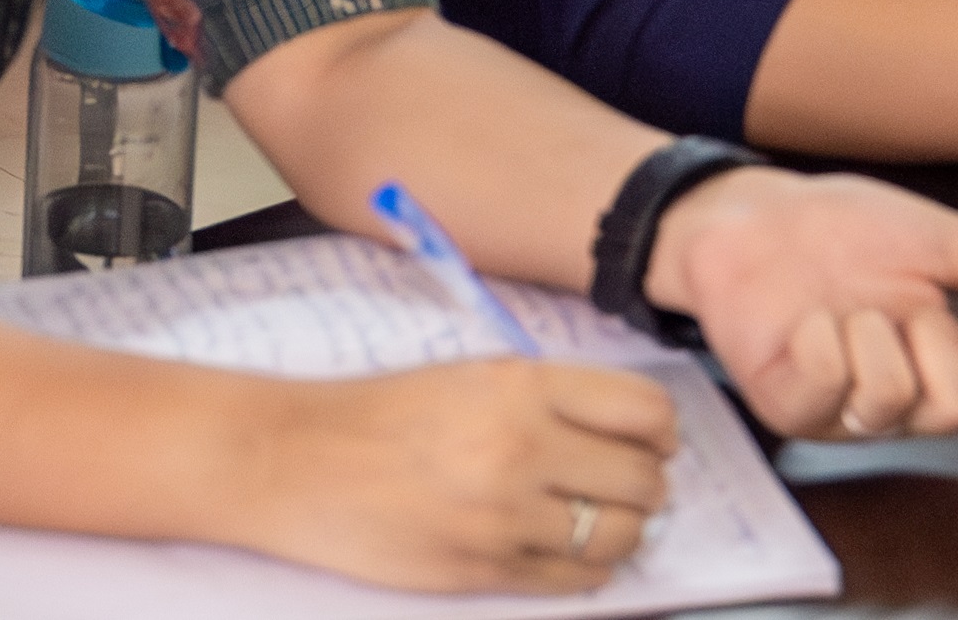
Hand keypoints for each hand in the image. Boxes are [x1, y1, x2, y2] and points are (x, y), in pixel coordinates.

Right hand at [227, 358, 679, 596]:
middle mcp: (522, 449)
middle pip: (644, 481)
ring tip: (595, 521)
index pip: (644, 412)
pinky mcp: (485, 571)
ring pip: (620, 538)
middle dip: (646, 487)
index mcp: (522, 387)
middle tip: (626, 485)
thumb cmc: (378, 413)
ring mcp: (505, 517)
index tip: (654, 442)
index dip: (662, 433)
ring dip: (622, 533)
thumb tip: (626, 432)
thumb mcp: (470, 376)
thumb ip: (548, 398)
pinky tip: (562, 550)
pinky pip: (575, 581)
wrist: (296, 461)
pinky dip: (584, 569)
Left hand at [646, 165, 957, 438]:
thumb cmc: (841, 228)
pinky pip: (829, 383)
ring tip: (841, 307)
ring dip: (870, 331)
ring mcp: (845, 413)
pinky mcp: (791, 407)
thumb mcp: (939, 237)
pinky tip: (802, 320)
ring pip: (894, 400)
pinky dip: (818, 336)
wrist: (755, 214)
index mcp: (946, 364)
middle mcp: (903, 402)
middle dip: (934, 336)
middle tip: (895, 300)